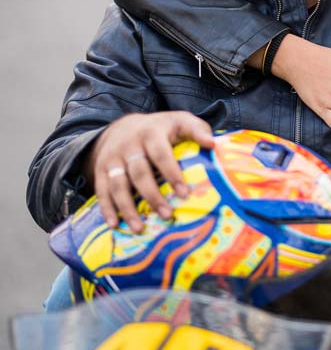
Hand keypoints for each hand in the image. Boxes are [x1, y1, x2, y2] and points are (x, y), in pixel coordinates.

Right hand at [85, 112, 215, 231]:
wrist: (122, 126)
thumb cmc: (160, 129)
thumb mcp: (179, 121)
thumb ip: (197, 129)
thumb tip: (212, 144)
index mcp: (151, 133)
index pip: (161, 154)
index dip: (172, 174)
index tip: (184, 194)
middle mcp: (129, 145)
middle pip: (139, 172)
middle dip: (152, 196)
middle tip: (167, 215)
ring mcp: (112, 158)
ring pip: (118, 184)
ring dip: (127, 208)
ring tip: (139, 228)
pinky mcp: (100, 169)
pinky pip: (101, 190)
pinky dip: (107, 208)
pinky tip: (114, 225)